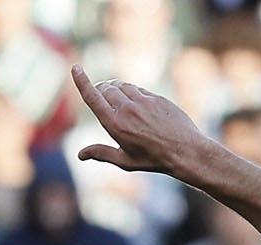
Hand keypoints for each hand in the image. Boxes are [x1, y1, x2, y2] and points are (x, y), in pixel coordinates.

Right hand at [72, 66, 217, 179]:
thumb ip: (101, 154)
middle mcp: (127, 109)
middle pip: (106, 88)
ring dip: (115, 88)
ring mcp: (142, 101)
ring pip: (121, 86)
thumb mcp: (125, 161)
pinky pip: (138, 89)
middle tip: (101, 93)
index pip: (93, 97)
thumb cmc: (154, 160)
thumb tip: (80, 154)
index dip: (82, 81)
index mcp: (115, 125)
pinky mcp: (155, 98)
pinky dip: (131, 92)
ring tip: (116, 97)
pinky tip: (134, 102)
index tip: (75, 68)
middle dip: (100, 89)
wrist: (185, 151)